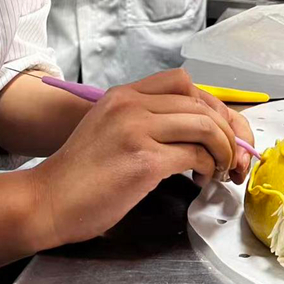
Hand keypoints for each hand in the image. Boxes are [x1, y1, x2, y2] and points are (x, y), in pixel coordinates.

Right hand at [29, 69, 250, 247]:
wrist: (48, 200)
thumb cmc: (80, 176)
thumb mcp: (108, 130)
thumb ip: (143, 122)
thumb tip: (196, 132)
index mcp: (123, 95)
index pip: (183, 83)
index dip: (212, 106)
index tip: (223, 131)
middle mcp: (130, 104)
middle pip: (201, 103)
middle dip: (229, 130)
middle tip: (235, 157)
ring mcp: (137, 129)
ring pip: (205, 126)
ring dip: (225, 149)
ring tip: (222, 169)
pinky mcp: (143, 160)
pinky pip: (196, 154)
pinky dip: (209, 167)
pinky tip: (204, 179)